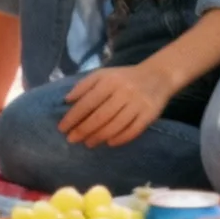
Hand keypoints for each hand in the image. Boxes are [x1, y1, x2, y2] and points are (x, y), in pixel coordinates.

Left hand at [59, 65, 174, 147]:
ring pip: (115, 125)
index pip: (87, 102)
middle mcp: (124, 92)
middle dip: (83, 130)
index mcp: (109, 81)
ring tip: (88, 143)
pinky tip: (109, 143)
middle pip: (100, 116)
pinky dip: (120, 139)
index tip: (62, 128)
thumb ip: (84, 85)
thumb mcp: (103, 74)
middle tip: (72, 140)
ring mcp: (138, 104)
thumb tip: (67, 100)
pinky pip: (133, 131)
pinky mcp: (150, 114)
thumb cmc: (123, 78)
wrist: (158, 76)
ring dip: (99, 137)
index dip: (73, 117)